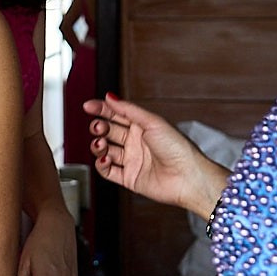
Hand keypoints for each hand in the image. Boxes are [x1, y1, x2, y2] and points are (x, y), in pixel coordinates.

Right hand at [85, 94, 227, 217]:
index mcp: (142, 127)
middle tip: (98, 128)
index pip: (116, 115)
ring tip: (101, 143)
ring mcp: (132, 160)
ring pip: (105, 151)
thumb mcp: (152, 122)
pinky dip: (101, 164)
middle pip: (109, 132)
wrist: (187, 176)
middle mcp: (136, 143)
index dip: (101, 109)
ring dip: (98, 145)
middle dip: (99, 128)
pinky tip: (105, 158)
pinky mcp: (129, 178)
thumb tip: (110, 97)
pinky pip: (108, 171)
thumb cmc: (178, 148)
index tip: (88, 106)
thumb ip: (128, 110)